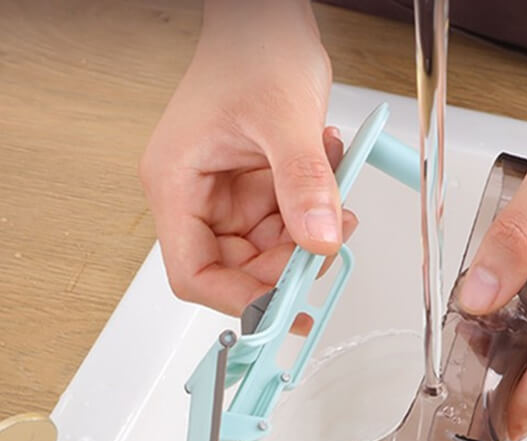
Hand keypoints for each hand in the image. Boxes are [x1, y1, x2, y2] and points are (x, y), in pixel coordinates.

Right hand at [140, 0, 355, 315]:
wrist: (267, 17)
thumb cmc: (253, 47)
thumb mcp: (285, 118)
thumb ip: (303, 183)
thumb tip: (319, 242)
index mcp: (177, 182)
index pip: (193, 271)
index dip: (236, 300)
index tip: (281, 310)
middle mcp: (198, 196)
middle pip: (237, 268)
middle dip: (286, 267)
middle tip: (325, 249)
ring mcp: (229, 195)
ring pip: (268, 250)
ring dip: (308, 238)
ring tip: (334, 201)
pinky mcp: (257, 188)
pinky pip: (287, 224)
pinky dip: (314, 214)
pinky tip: (328, 180)